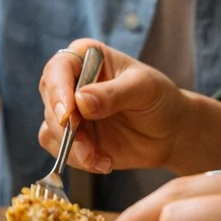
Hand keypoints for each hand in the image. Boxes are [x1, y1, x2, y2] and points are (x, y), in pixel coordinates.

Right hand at [37, 39, 191, 172]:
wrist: (169, 132)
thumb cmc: (159, 99)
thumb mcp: (143, 89)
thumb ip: (113, 93)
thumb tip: (80, 101)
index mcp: (85, 57)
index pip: (58, 69)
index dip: (58, 91)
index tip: (68, 115)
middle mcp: (71, 82)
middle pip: (50, 101)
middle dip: (66, 127)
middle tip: (86, 146)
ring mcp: (70, 111)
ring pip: (50, 128)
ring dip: (72, 148)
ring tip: (100, 159)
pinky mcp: (72, 137)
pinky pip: (59, 150)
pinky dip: (78, 160)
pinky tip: (103, 163)